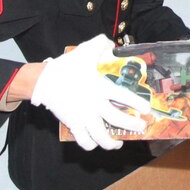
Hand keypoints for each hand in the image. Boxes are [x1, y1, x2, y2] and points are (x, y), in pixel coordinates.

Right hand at [30, 35, 150, 150]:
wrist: (43, 81)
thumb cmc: (66, 66)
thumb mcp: (85, 50)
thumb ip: (101, 44)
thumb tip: (112, 44)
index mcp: (101, 88)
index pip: (124, 97)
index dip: (137, 104)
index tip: (146, 109)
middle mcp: (95, 105)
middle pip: (117, 120)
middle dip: (132, 125)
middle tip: (141, 126)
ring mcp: (84, 117)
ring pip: (101, 137)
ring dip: (112, 143)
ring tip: (119, 143)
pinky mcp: (73, 124)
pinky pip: (84, 141)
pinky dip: (91, 145)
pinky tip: (96, 143)